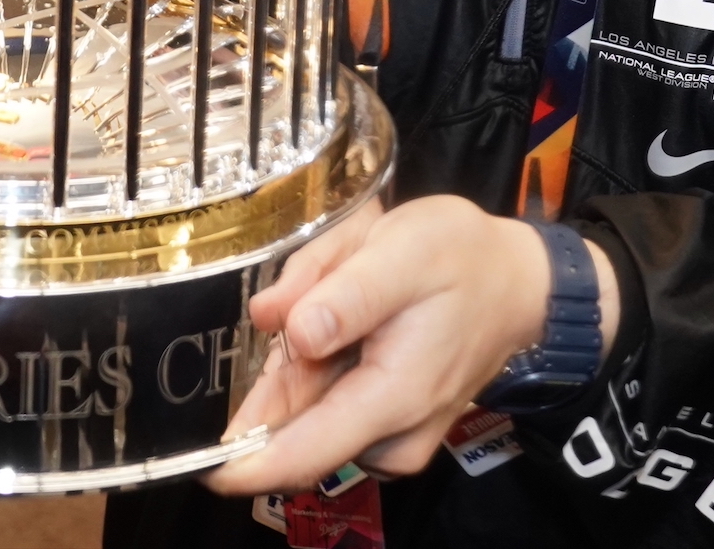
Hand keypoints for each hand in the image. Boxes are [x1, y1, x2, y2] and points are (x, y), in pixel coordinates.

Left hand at [204, 195, 618, 494]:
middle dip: (285, 350)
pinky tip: (351, 302)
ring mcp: (386, 433)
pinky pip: (326, 393)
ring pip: (307, 398)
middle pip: (294, 414)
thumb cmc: (463, 260)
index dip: (242, 461)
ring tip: (353, 275)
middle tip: (327, 274)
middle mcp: (387, 437)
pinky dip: (320, 351)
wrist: (519, 283)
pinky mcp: (382, 420)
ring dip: (304, 345)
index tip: (194, 462)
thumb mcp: (405, 251)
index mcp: (391, 399)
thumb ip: (344, 292)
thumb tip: (284, 326)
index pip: (300, 453)